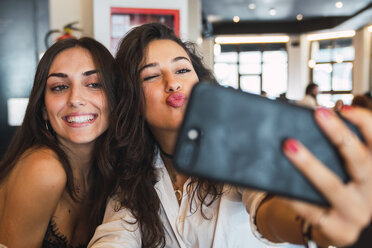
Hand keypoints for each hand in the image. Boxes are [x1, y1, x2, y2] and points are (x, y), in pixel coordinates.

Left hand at [282, 107, 371, 246]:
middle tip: (318, 113)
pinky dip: (293, 197)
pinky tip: (277, 184)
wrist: (338, 225)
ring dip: (310, 164)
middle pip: (358, 159)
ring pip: (332, 186)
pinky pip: (311, 210)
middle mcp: (370, 190)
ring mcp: (356, 212)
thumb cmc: (337, 185)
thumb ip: (334, 142)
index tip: (344, 107)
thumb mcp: (341, 164)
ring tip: (289, 146)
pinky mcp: (338, 229)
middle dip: (339, 134)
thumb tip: (313, 110)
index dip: (364, 121)